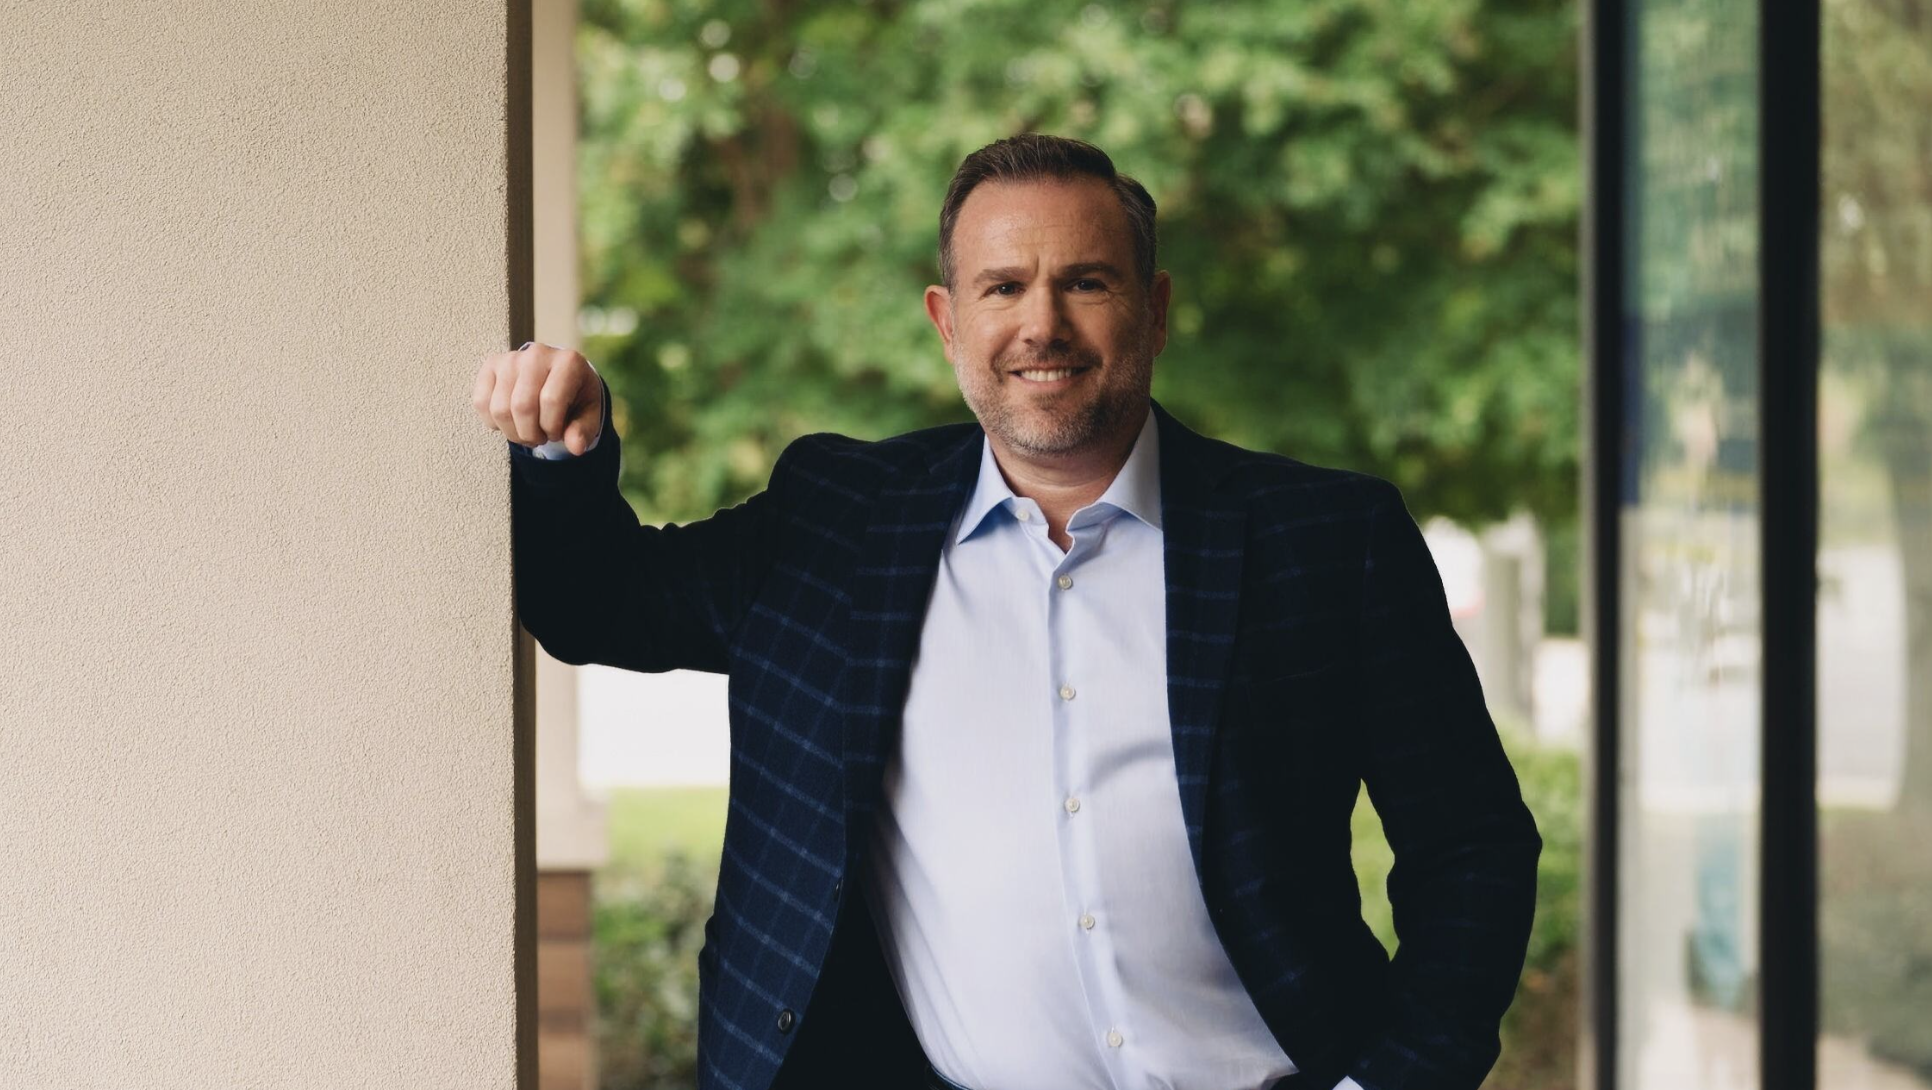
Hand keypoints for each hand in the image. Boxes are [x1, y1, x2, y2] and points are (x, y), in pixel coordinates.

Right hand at [473, 341, 603, 455]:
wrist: (559, 377)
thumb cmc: (575, 397)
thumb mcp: (588, 414)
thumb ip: (583, 430)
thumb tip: (576, 447)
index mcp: (568, 362)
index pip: (551, 400)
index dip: (552, 427)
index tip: (557, 433)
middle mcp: (537, 353)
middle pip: (522, 406)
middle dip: (530, 434)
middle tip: (539, 438)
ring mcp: (511, 358)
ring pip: (499, 408)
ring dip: (513, 432)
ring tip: (526, 431)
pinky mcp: (491, 365)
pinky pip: (481, 402)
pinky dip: (493, 422)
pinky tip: (510, 421)